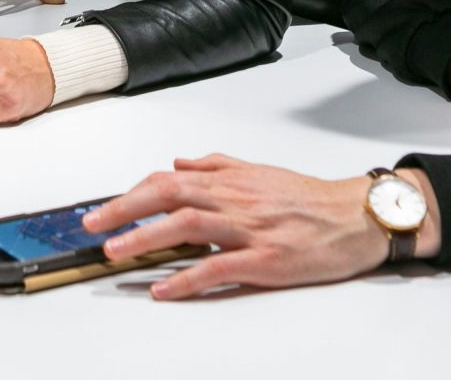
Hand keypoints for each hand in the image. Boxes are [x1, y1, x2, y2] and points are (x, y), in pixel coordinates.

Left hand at [81, 154, 439, 299]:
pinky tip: (164, 288)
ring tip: (116, 252)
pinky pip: (220, 267)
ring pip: (188, 225)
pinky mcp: (267, 259)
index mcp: (230, 180)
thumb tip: (179, 161)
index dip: (131, 192)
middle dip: (125, 209)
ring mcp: (250, 229)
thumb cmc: (310, 198)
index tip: (104, 209)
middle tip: (93, 227)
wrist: (358, 216)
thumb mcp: (259, 172)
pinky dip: (188, 278)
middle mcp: (235, 199)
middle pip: (169, 194)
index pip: (169, 179)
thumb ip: (217, 165)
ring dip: (146, 238)